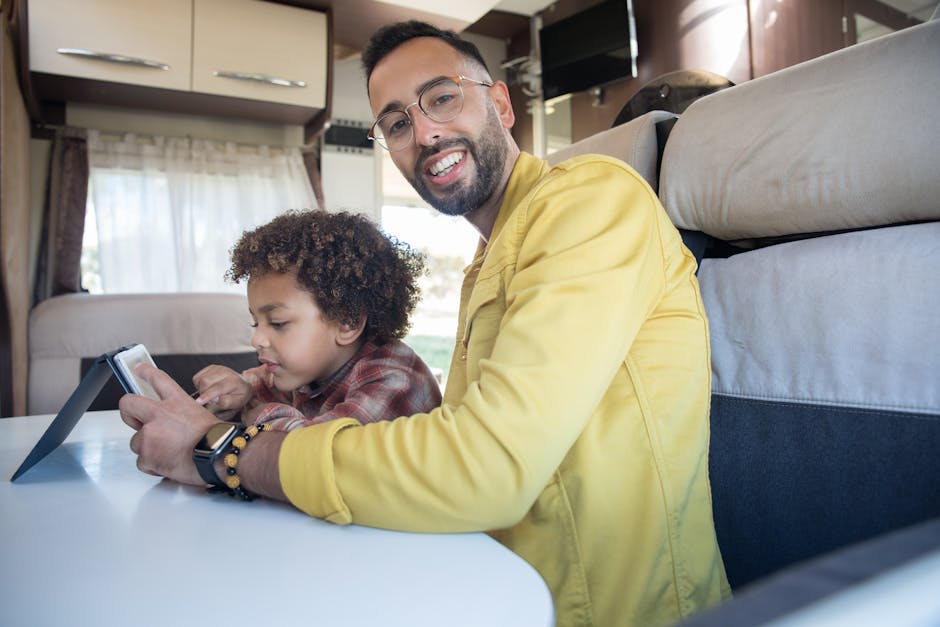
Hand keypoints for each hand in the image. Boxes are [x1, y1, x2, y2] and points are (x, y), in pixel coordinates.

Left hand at [120, 363, 218, 485]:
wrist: (219, 456)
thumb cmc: (216, 439)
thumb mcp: (201, 415)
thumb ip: (179, 414)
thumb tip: (169, 422)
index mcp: (176, 401)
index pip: (157, 379)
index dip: (145, 372)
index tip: (138, 369)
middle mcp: (159, 414)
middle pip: (128, 404)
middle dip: (128, 413)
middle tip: (134, 420)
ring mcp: (149, 435)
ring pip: (136, 440)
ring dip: (148, 447)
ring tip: (168, 452)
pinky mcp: (146, 455)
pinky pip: (142, 461)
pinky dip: (152, 465)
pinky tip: (167, 463)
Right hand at [192, 364, 251, 412]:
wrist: (242, 385)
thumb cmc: (239, 395)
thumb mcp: (237, 403)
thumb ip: (226, 402)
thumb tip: (214, 399)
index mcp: (234, 381)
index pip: (218, 388)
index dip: (207, 395)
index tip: (199, 402)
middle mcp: (226, 372)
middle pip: (205, 381)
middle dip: (203, 393)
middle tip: (210, 399)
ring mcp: (218, 368)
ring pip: (199, 379)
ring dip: (201, 389)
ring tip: (210, 393)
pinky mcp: (211, 367)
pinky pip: (197, 377)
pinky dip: (199, 384)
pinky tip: (208, 387)